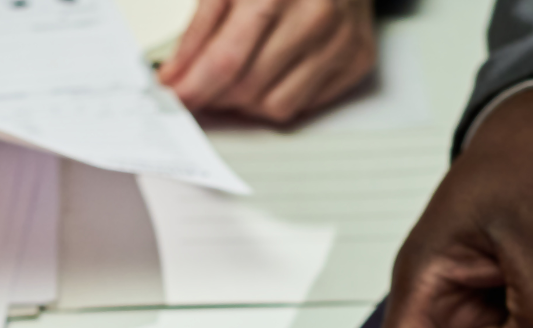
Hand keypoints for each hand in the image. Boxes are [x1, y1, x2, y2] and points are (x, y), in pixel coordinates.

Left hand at [159, 0, 376, 124]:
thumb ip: (200, 29)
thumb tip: (176, 75)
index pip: (226, 60)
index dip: (194, 86)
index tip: (175, 97)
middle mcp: (315, 16)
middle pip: (248, 88)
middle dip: (215, 95)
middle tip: (203, 85)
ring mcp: (341, 41)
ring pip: (275, 106)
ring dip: (247, 101)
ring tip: (241, 73)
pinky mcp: (357, 59)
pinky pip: (304, 105)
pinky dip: (279, 96)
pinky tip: (275, 70)